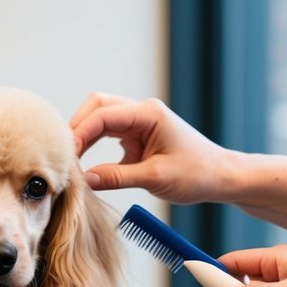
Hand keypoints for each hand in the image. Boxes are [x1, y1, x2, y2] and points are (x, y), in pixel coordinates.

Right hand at [70, 93, 230, 202]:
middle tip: (65, 156)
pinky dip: (93, 143)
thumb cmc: (197, 175)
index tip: (68, 158)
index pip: (102, 115)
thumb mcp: (156, 178)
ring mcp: (139, 122)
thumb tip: (85, 180)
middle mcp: (142, 112)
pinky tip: (85, 162)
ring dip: (83, 135)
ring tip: (71, 160)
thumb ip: (118, 178)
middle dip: (77, 128)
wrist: (221, 177)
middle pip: (96, 107)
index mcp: (148, 114)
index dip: (80, 134)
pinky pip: (107, 132)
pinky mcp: (137, 135)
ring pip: (100, 117)